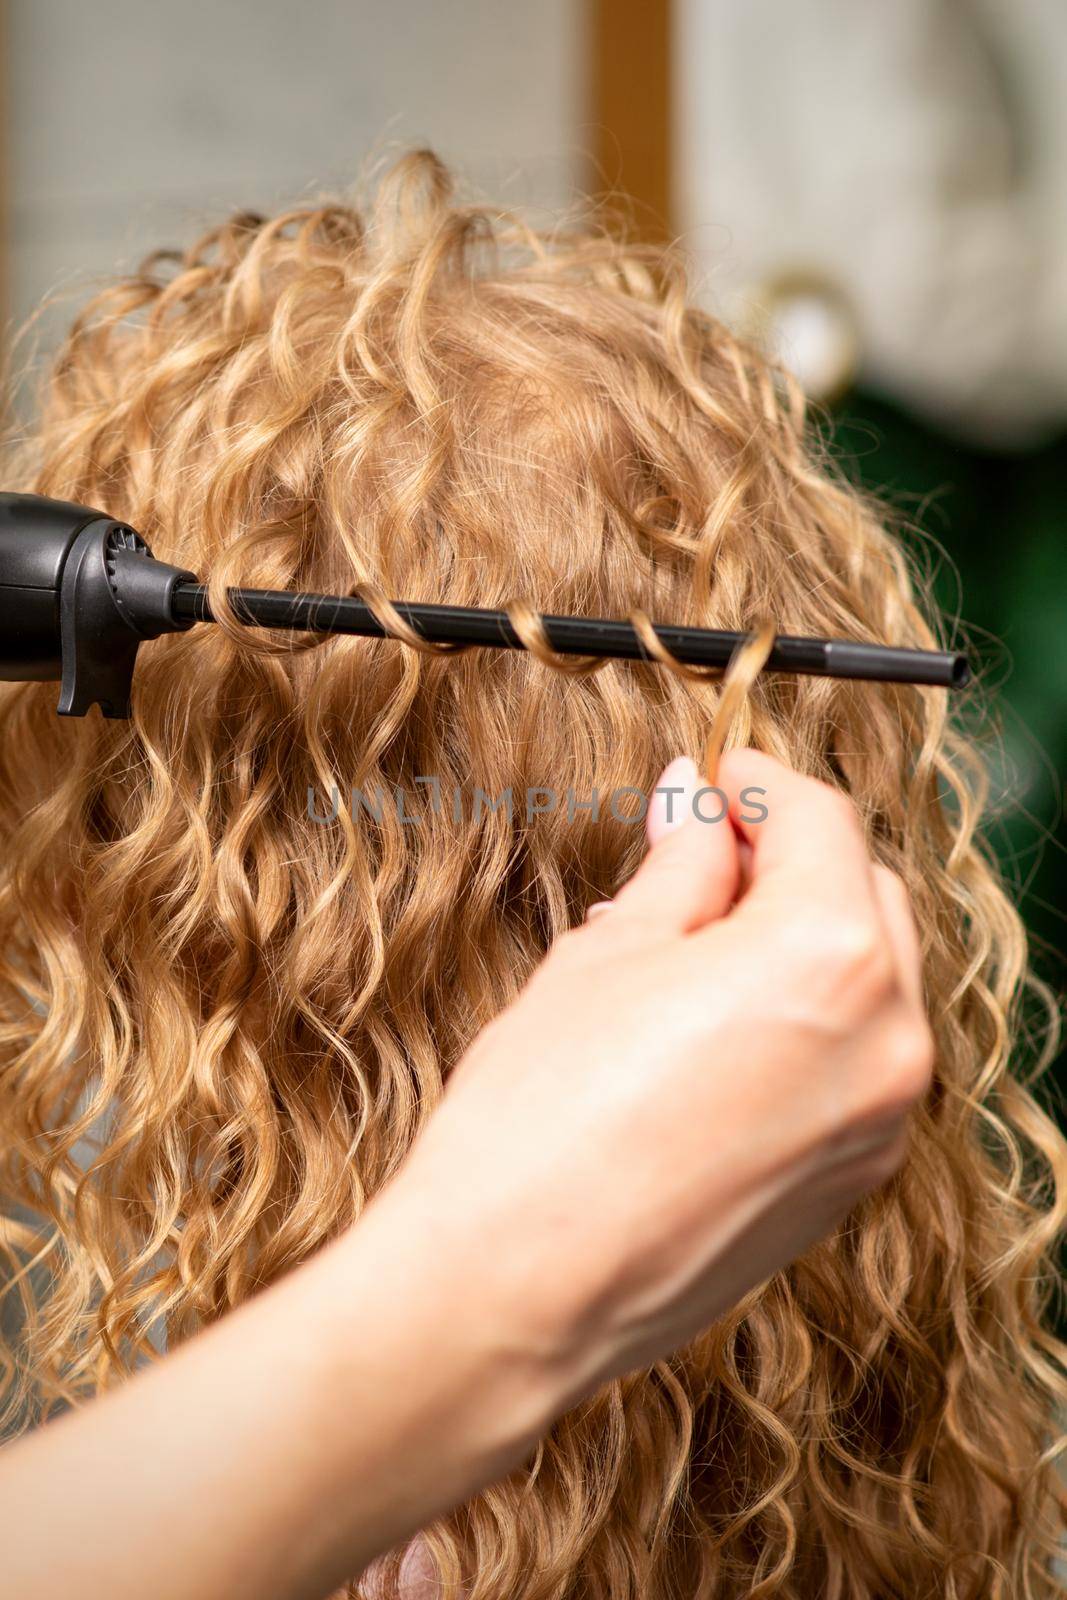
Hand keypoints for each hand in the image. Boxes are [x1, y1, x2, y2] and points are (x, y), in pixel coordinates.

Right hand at [387, 749, 934, 1406]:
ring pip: (871, 978)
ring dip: (802, 937)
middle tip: (701, 849)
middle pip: (865, 893)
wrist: (516, 1289)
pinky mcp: (854, 1177)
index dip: (759, 781)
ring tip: (694, 944)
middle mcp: (887, 1036)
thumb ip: (681, 866)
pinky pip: (856, 1057)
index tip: (718, 775)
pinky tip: (716, 1021)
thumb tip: (697, 805)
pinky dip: (809, 1016)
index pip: (820, 820)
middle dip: (790, 858)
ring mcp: (880, 1118)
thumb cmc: (541, 1121)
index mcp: (830, 954)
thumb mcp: (609, 955)